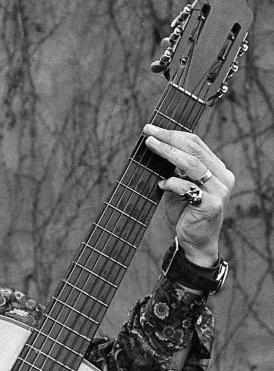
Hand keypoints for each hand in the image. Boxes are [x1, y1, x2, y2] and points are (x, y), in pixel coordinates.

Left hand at [143, 124, 233, 266]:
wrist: (195, 242)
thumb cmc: (184, 212)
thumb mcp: (178, 187)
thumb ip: (173, 170)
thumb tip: (152, 148)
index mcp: (217, 169)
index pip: (196, 144)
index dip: (173, 134)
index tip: (152, 129)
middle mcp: (222, 177)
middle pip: (194, 149)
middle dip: (168, 138)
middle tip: (148, 131)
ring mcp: (219, 191)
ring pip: (191, 164)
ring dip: (167, 152)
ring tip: (150, 146)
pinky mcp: (211, 205)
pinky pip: (187, 187)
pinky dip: (170, 183)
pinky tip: (160, 185)